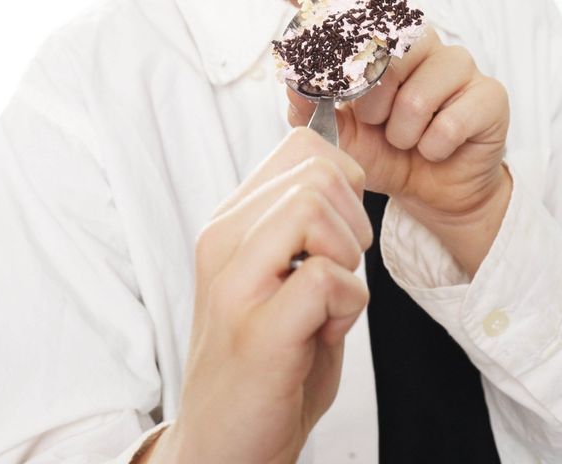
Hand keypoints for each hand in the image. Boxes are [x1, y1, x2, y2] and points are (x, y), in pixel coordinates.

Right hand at [157, 129, 370, 463]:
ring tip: (330, 301)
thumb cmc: (267, 360)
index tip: (340, 228)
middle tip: (341, 269)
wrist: (223, 445)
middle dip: (354, 218)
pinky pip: (328, 276)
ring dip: (349, 256)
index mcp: (231, 221)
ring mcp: (235, 281)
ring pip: (316, 206)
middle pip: (318, 169)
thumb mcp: (278, 275)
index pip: (301, 145)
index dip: (343, 178)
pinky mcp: (257, 329)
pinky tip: (326, 331)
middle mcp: (224, 238)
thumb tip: (344, 171)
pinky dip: (350, 303)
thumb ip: (301, 224)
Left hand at [288, 0, 511, 276]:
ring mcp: (458, 61)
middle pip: (387, 51)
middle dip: (370, 101)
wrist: (428, 189)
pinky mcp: (489, 93)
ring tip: (404, 137)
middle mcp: (419, 38)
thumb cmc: (380, 148)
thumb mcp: (333, 131)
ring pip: (417, 97)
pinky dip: (432, 147)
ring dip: (401, 131)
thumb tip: (292, 78)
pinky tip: (435, 147)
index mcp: (378, 37)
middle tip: (374, 120)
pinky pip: (450, 124)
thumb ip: (307, 105)